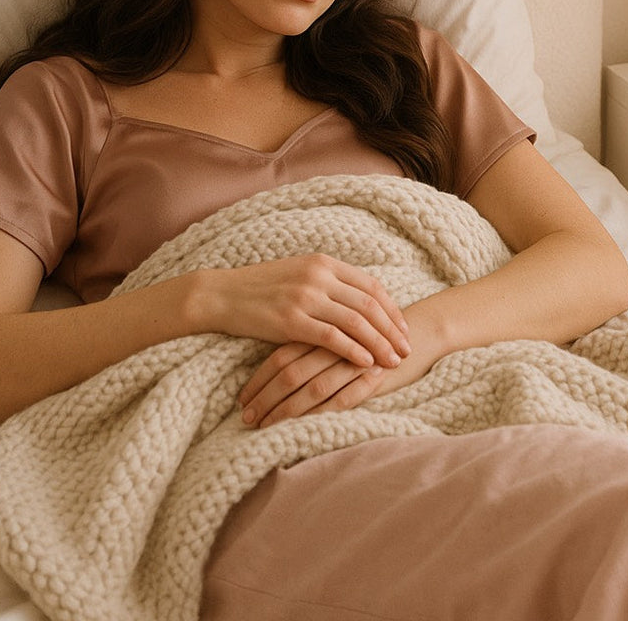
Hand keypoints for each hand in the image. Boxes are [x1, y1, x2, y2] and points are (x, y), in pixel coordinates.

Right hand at [189, 254, 410, 370]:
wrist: (220, 294)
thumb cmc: (259, 288)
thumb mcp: (298, 273)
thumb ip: (327, 282)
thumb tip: (358, 300)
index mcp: (323, 263)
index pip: (371, 286)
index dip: (392, 309)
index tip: (404, 329)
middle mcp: (319, 277)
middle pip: (370, 305)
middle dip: (393, 330)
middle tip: (406, 350)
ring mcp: (305, 297)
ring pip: (356, 322)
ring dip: (380, 344)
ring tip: (393, 361)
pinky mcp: (290, 321)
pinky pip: (332, 338)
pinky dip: (354, 351)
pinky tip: (366, 364)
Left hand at [238, 314, 441, 426]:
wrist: (415, 333)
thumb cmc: (367, 336)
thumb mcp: (335, 336)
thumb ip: (307, 347)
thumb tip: (269, 373)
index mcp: (319, 329)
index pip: (280, 355)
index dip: (259, 379)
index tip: (242, 400)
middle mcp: (333, 345)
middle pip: (290, 372)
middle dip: (265, 398)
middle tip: (246, 419)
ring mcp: (353, 362)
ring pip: (312, 388)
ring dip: (286, 411)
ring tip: (265, 427)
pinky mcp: (372, 378)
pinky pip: (341, 400)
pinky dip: (319, 414)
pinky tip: (301, 427)